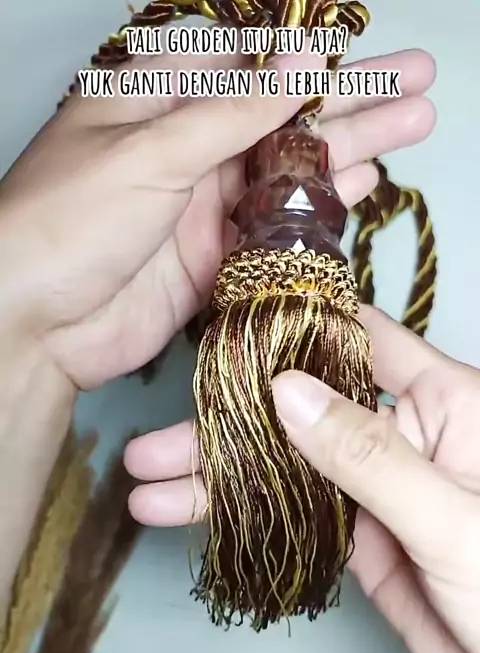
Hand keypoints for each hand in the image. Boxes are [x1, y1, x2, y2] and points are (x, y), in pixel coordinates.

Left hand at [0, 45, 434, 388]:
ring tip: (409, 126)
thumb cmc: (62, 223)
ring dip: (347, 149)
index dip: (307, 53)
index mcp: (156, 96)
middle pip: (281, 113)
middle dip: (350, 98)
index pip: (247, 60)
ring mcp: (202, 204)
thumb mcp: (149, 152)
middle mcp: (186, 145)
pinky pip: (276, 228)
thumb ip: (232, 111)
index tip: (361, 46)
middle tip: (413, 84)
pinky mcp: (214, 257)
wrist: (32, 326)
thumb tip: (300, 59)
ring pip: (289, 169)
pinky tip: (360, 187)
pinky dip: (318, 210)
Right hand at [126, 307, 479, 652]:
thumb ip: (367, 455)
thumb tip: (284, 389)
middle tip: (150, 448)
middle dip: (225, 429)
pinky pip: (298, 516)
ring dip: (220, 480)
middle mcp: (402, 433)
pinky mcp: (365, 541)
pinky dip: (248, 517)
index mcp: (440, 401)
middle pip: (302, 413)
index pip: (355, 340)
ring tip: (147, 491)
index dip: (288, 331)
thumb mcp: (448, 516)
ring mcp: (378, 489)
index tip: (216, 335)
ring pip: (288, 470)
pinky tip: (193, 517)